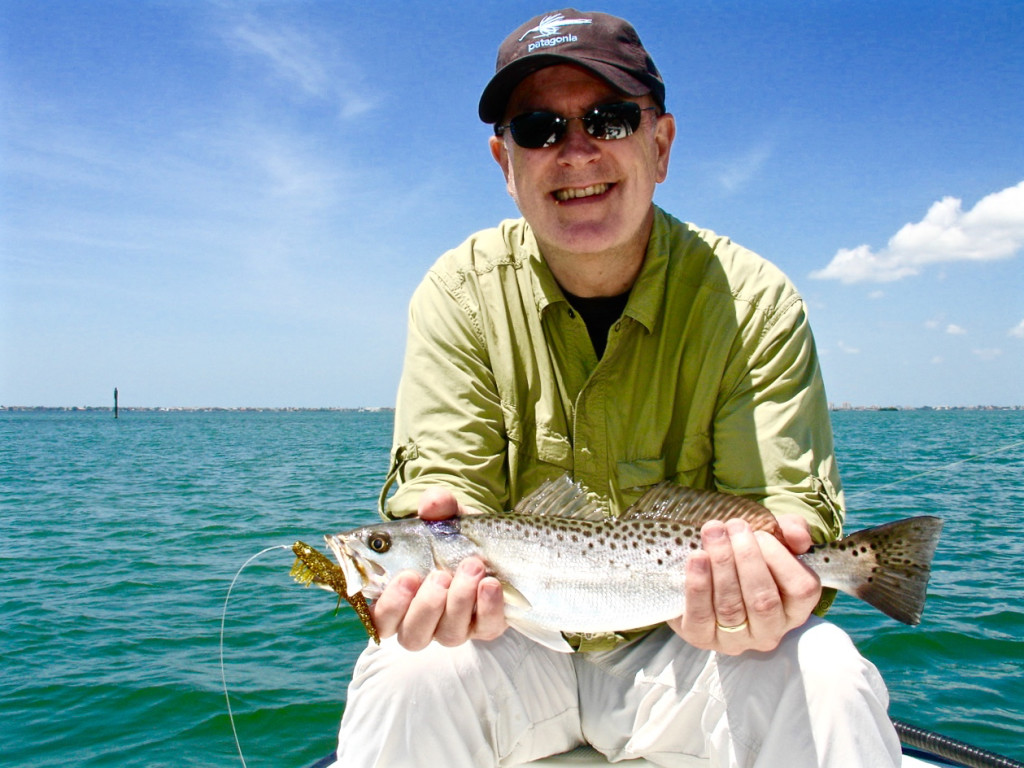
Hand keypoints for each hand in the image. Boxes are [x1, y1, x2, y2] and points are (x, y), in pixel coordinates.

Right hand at [369, 487, 507, 650]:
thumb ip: (435, 507)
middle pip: (412, 635)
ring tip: (473, 566)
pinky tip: (491, 583)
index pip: (378, 619)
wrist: (491, 541)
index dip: (388, 606)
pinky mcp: (486, 626)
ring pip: (449, 634)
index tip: (407, 576)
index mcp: (397, 598)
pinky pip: (486, 628)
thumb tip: (432, 502)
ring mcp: (454, 626)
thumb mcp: (444, 516)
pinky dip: (488, 606)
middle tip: (439, 575)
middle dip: (426, 605)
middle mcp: (422, 620)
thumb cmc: (453, 534)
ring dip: (460, 599)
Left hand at [668, 514, 821, 654]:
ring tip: (713, 533)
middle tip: (734, 527)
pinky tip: (697, 557)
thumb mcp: (774, 538)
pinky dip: (698, 585)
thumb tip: (798, 536)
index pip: (800, 590)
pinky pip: (700, 617)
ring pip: (730, 607)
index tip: (759, 532)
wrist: (705, 572)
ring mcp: (735, 640)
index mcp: (794, 609)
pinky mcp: (701, 638)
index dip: (780, 558)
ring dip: (721, 564)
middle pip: (763, 601)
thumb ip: (793, 530)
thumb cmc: (746, 556)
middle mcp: (769, 631)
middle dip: (747, 557)